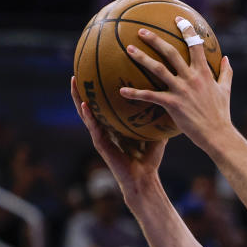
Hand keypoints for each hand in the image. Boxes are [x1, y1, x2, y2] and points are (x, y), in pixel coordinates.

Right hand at [71, 76, 165, 195]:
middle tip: (79, 66)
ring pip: (86, 113)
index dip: (100, 87)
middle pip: (91, 103)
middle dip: (85, 86)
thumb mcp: (156, 134)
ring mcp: (101, 136)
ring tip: (74, 81)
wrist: (144, 179)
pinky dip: (88, 116)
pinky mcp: (101, 145)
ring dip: (78, 97)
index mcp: (115, 125)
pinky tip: (85, 105)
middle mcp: (105, 128)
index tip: (98, 67)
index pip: (105, 102)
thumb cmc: (150, 158)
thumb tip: (173, 98)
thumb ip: (159, 118)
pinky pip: (93, 128)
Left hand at [117, 20, 233, 150]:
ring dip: (142, 58)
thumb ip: (226, 72)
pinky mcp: (173, 104)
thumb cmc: (221, 113)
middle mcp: (191, 78)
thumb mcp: (226, 89)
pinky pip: (150, 96)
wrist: (218, 134)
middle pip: (171, 53)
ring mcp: (181, 90)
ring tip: (129, 49)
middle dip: (155, 40)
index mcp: (204, 73)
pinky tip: (122, 90)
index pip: (195, 46)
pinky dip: (136, 93)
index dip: (187, 30)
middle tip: (141, 31)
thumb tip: (226, 58)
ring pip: (158, 69)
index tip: (178, 19)